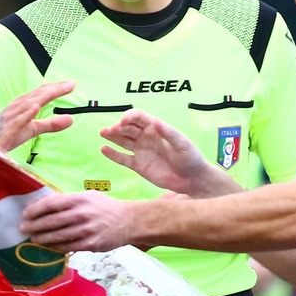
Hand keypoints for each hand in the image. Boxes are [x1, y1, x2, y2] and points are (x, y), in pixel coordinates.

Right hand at [0, 80, 74, 151]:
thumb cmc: (8, 134)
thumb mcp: (33, 128)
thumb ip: (51, 124)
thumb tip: (71, 119)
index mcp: (24, 104)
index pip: (42, 92)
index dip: (57, 88)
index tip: (72, 84)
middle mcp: (18, 106)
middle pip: (38, 94)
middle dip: (54, 88)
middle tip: (71, 84)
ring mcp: (12, 116)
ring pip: (29, 103)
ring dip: (42, 96)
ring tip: (57, 90)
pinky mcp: (7, 128)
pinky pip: (17, 119)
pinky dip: (26, 112)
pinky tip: (35, 107)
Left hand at [20, 189, 134, 251]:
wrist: (130, 221)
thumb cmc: (106, 207)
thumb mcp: (88, 197)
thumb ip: (69, 201)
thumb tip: (46, 206)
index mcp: (79, 199)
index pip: (51, 204)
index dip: (35, 210)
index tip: (25, 214)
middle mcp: (81, 214)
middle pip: (51, 221)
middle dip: (34, 226)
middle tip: (23, 229)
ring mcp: (86, 230)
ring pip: (57, 236)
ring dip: (42, 238)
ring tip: (33, 239)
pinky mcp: (90, 244)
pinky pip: (68, 246)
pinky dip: (56, 247)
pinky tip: (49, 246)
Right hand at [98, 109, 226, 196]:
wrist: (191, 179)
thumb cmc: (190, 158)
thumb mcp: (182, 144)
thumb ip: (169, 133)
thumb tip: (156, 121)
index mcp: (156, 129)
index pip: (139, 117)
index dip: (130, 116)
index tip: (123, 121)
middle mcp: (146, 138)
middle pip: (128, 128)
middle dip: (119, 127)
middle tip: (111, 129)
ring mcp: (141, 151)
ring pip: (123, 141)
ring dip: (113, 136)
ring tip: (103, 132)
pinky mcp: (138, 165)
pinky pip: (123, 158)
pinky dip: (113, 154)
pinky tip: (104, 149)